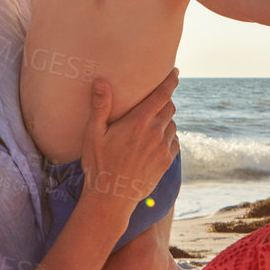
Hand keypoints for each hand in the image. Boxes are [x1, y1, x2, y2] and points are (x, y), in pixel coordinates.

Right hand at [79, 70, 178, 214]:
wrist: (112, 197)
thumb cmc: (99, 164)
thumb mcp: (94, 134)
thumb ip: (100, 106)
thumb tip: (102, 82)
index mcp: (139, 121)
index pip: (162, 94)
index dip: (170, 81)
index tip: (175, 72)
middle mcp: (155, 132)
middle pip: (170, 107)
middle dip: (164, 101)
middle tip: (155, 101)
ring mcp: (163, 148)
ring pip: (172, 125)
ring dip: (166, 120)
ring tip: (153, 123)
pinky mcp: (166, 162)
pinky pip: (174, 142)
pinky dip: (169, 137)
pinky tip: (157, 141)